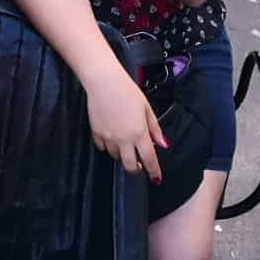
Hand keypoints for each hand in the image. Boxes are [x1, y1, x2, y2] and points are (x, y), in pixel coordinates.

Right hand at [83, 66, 166, 183]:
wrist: (104, 82)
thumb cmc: (128, 91)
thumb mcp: (146, 108)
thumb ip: (154, 128)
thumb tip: (162, 144)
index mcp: (139, 133)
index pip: (149, 159)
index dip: (154, 171)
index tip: (156, 178)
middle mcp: (124, 139)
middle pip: (129, 165)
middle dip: (135, 168)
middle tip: (138, 164)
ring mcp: (108, 137)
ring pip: (115, 156)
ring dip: (122, 155)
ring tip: (124, 144)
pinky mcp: (96, 133)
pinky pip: (102, 147)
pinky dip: (108, 146)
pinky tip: (111, 136)